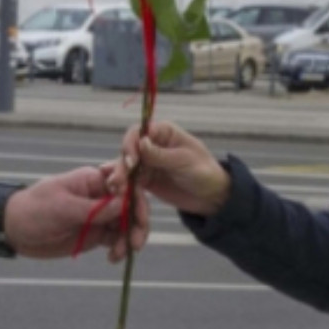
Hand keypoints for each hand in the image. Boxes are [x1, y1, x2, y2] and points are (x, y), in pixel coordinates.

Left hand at [4, 166, 149, 261]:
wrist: (14, 230)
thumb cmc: (34, 210)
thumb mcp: (62, 207)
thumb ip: (94, 208)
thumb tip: (125, 203)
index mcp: (92, 180)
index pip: (124, 183)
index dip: (136, 196)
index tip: (137, 214)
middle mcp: (100, 196)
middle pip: (131, 205)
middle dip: (138, 222)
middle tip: (136, 241)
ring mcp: (99, 215)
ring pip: (126, 224)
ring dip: (130, 238)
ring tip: (122, 253)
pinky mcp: (95, 233)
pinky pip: (116, 239)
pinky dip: (120, 248)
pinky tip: (114, 258)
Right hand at [109, 121, 230, 217]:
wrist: (211, 197)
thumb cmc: (204, 172)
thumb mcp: (184, 161)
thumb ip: (161, 154)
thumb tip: (141, 142)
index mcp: (163, 132)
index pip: (139, 132)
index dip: (131, 144)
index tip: (131, 161)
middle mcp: (151, 144)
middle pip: (128, 149)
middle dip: (122, 164)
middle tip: (119, 180)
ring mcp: (146, 162)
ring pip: (125, 166)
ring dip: (119, 176)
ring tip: (117, 189)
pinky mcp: (144, 179)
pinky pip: (129, 180)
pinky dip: (123, 186)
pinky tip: (118, 192)